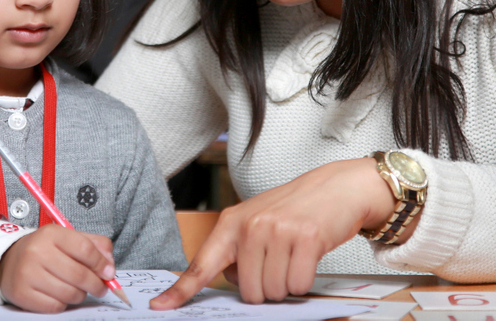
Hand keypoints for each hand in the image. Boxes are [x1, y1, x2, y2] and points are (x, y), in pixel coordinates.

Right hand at [0, 224, 115, 312]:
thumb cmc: (44, 250)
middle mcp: (37, 252)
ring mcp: (27, 274)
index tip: (109, 273)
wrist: (8, 260)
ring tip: (80, 290)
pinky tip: (61, 295)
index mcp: (51, 234)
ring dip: (81, 295)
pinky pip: (55, 306)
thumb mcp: (68, 238)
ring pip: (69, 293)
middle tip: (101, 288)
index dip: (101, 264)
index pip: (85, 249)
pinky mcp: (22, 294)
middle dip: (96, 284)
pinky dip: (64, 303)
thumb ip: (94, 245)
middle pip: (79, 274)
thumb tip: (109, 266)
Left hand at [150, 158, 398, 309]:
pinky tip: (308, 255)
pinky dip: (306, 279)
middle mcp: (251, 226)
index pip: (202, 264)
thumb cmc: (293, 210)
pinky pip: (299, 284)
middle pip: (248, 292)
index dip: (180, 290)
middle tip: (279, 260)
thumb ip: (236, 249)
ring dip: (288, 283)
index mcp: (231, 223)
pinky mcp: (306, 238)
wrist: (335, 187)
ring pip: (275, 292)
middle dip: (266, 287)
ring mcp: (278, 231)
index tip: (159, 307)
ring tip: (294, 254)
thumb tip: (225, 281)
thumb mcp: (256, 221)